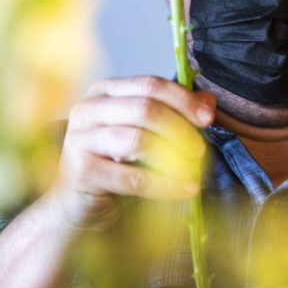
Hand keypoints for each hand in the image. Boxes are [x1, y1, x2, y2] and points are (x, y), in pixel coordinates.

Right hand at [50, 76, 214, 230]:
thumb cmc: (115, 163)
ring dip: (173, 157)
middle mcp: (87, 108)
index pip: (150, 84)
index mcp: (105, 91)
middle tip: (200, 149)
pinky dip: (165, 184)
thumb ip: (176, 112)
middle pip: (145, 109)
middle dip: (181, 128)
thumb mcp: (147, 132)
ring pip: (138, 140)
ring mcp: (79, 139)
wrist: (79, 203)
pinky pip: (132, 177)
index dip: (183, 99)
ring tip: (193, 171)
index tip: (208, 118)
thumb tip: (208, 100)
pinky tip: (185, 190)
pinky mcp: (81, 171)